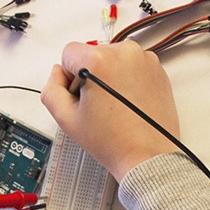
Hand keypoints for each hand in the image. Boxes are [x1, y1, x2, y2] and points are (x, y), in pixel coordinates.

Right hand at [40, 40, 179, 180]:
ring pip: (114, 59)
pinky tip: (129, 103)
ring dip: (111, 77)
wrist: (147, 156)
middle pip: (93, 54)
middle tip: (100, 106)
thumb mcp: (66, 118)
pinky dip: (129, 80)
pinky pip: (133, 66)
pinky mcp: (158, 69)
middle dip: (93, 76)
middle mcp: (124, 53)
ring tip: (116, 106)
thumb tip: (58, 73)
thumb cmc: (114, 142)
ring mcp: (144, 60)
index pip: (69, 53)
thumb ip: (51, 88)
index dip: (71, 78)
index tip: (83, 97)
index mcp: (99, 60)